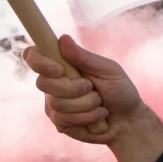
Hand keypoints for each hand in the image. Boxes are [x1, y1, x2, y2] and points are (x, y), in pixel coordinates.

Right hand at [23, 35, 162, 161]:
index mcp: (62, 65)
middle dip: (72, 88)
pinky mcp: (59, 122)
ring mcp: (53, 104)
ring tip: (100, 103)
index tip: (59, 69)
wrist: (129, 120)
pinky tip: (98, 117)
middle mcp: (53, 83)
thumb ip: (85, 57)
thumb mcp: (108, 70)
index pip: (33, 56)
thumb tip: (63, 38)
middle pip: (42, 83)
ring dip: (86, 104)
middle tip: (91, 88)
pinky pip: (63, 119)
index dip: (39, 62)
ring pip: (57, 103)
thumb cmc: (120, 90)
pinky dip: (87, 117)